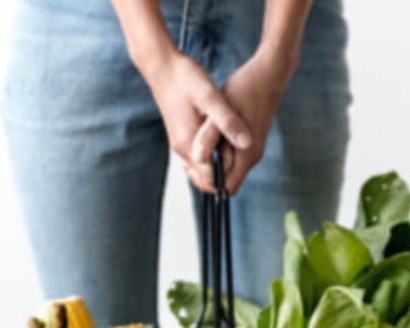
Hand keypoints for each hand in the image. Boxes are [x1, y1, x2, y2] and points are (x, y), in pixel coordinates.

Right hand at [139, 50, 251, 187]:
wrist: (162, 66)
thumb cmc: (186, 79)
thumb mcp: (211, 97)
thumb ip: (228, 122)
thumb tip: (247, 144)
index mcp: (189, 144)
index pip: (210, 180)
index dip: (231, 174)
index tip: (245, 157)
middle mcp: (182, 149)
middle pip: (205, 179)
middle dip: (226, 173)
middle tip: (243, 151)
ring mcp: (180, 144)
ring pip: (202, 169)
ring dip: (220, 164)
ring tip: (236, 143)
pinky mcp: (182, 136)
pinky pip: (199, 157)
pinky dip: (213, 154)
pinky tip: (225, 138)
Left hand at [187, 49, 294, 194]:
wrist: (268, 74)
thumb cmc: (245, 89)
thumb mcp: (221, 110)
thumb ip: (209, 136)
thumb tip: (198, 158)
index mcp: (247, 154)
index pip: (225, 187)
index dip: (206, 181)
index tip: (191, 163)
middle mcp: (251, 156)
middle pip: (224, 180)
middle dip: (206, 170)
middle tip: (192, 149)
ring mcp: (251, 149)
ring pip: (225, 167)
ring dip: (210, 158)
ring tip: (198, 139)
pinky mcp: (247, 141)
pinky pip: (228, 155)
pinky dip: (216, 148)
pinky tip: (207, 132)